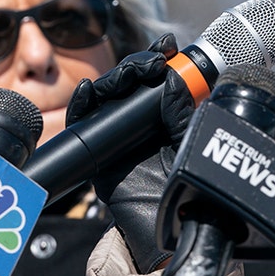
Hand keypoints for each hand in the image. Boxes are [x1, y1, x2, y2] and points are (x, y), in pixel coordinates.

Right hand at [66, 33, 194, 272]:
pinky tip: (89, 91)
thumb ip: (182, 113)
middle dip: (137, 66)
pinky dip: (82, 105)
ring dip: (114, 80)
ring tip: (130, 74)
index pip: (155, 79)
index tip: (167, 46)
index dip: (157, 59)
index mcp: (163, 118)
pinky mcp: (96, 155)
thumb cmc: (188, 190)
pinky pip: (83, 125)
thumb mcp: (191, 143)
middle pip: (128, 83)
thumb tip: (174, 79)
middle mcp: (138, 125)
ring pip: (105, 98)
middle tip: (153, 62)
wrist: (174, 228)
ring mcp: (115, 139)